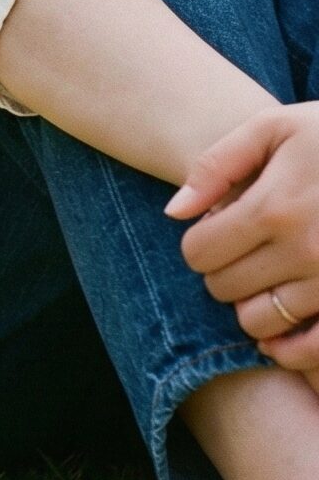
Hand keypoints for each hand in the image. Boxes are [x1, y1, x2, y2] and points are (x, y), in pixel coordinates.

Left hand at [165, 104, 318, 371]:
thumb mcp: (275, 128)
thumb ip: (217, 165)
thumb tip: (174, 212)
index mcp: (276, 206)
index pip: (200, 251)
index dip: (200, 244)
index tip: (219, 231)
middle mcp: (306, 250)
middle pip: (225, 289)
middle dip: (223, 273)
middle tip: (244, 255)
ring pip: (262, 324)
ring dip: (254, 308)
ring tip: (268, 281)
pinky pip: (314, 350)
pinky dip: (292, 349)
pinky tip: (289, 328)